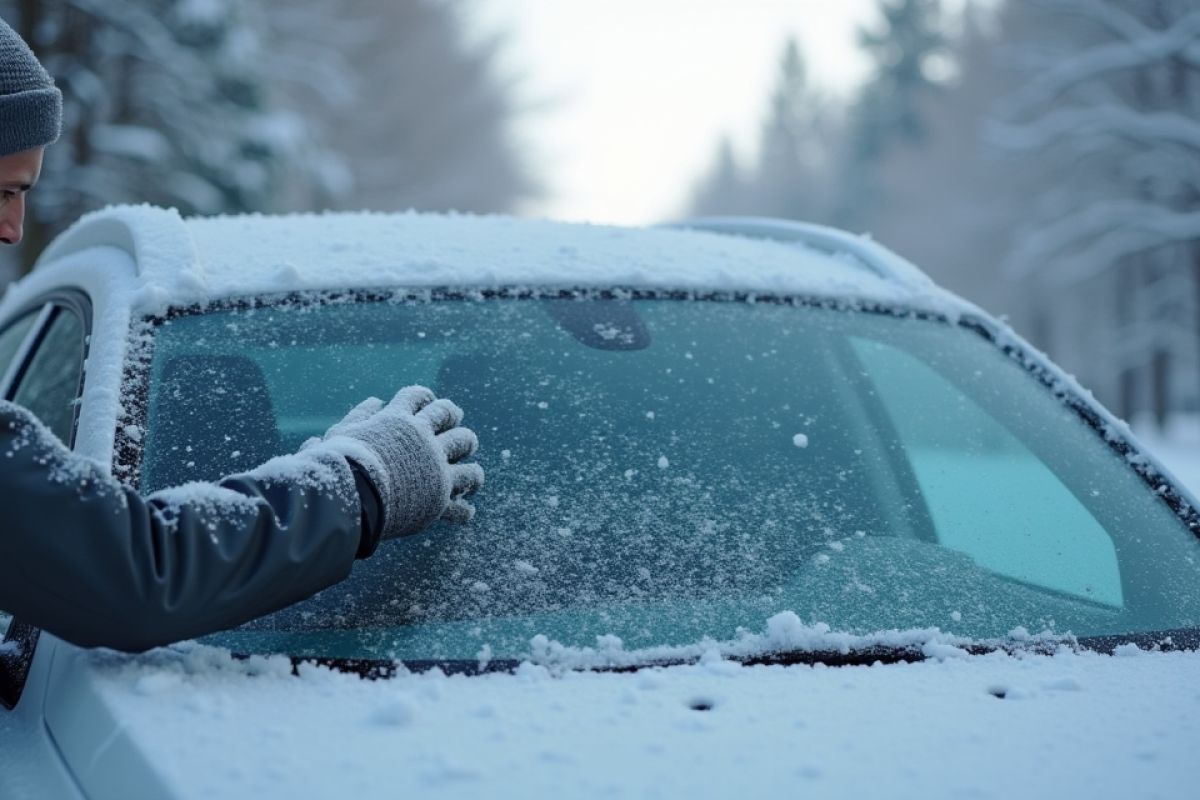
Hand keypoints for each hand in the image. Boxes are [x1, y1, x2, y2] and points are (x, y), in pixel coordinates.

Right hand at [314, 386, 482, 538]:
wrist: (353, 497)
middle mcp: (421, 436)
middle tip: (457, 428)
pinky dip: (464, 509)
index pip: (417, 396)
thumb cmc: (341, 466)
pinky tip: (465, 511)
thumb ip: (360, 416)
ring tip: (471, 471)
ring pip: (464, 446)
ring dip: (467, 451)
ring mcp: (436, 463)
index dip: (425, 398)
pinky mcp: (441, 494)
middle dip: (453, 418)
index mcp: (397, 419)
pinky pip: (461, 501)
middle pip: (447, 414)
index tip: (429, 403)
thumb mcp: (342, 434)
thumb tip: (376, 402)